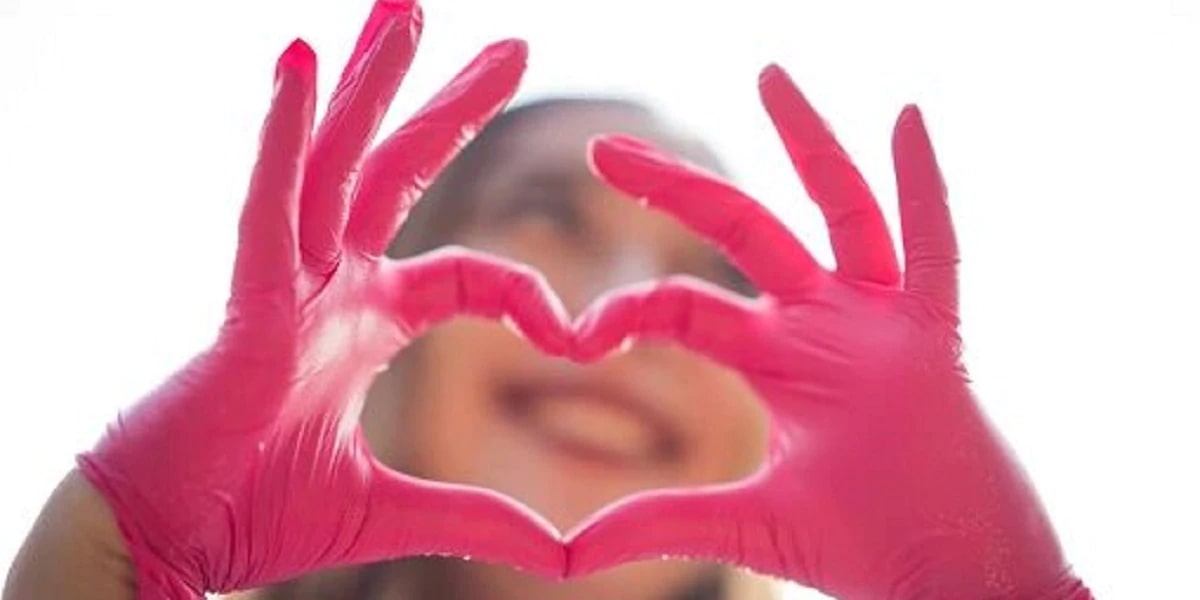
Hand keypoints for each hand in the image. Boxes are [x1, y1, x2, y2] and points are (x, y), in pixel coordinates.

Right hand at [77, 1, 567, 595]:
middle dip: (449, 108)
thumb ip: (475, 519)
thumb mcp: (391, 510)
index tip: (588, 331)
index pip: (466, 276)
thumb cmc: (255, 515)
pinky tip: (302, 59)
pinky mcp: (244, 300)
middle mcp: (326, 286)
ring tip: (406, 12)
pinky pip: (268, 200)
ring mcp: (282, 283)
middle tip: (514, 48)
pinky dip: (283, 132)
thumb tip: (558, 552)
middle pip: (398, 174)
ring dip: (370, 83)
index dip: (529, 296)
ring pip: (335, 162)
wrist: (171, 543)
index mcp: (363, 323)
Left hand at [566, 66, 1090, 599]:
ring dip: (805, 142)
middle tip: (603, 147)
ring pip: (840, 211)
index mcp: (774, 361)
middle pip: (744, 230)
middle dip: (675, 186)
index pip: (683, 305)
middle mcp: (823, 326)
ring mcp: (882, 324)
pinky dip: (925, 184)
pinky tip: (907, 117)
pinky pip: (935, 249)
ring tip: (765, 76)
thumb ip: (659, 522)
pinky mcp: (937, 339)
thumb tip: (564, 554)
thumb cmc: (861, 548)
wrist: (951, 580)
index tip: (571, 333)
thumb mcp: (747, 524)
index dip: (627, 308)